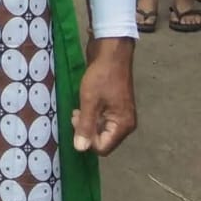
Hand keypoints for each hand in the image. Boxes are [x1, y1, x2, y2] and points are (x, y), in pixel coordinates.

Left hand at [72, 39, 135, 156]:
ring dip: (87, 122)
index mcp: (123, 125)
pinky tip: (83, 104)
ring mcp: (119, 114)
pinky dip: (91, 114)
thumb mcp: (90, 101)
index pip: (103, 148)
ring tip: (78, 108)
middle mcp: (125, 123)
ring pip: (99, 129)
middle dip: (86, 130)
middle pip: (102, 140)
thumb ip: (86, 126)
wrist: (110, 51)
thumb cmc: (102, 75)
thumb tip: (80, 149)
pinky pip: (100, 118)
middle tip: (76, 114)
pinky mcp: (113, 105)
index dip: (87, 140)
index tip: (78, 121)